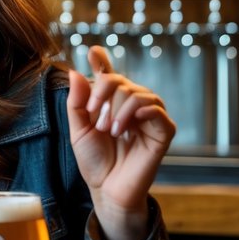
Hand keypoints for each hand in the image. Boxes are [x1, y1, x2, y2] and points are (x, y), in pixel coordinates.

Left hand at [66, 46, 175, 239]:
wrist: (106, 189)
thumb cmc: (94, 160)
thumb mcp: (78, 129)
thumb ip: (77, 102)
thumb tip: (75, 71)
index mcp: (111, 103)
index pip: (108, 75)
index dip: (101, 60)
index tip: (92, 50)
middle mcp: (131, 105)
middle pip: (119, 81)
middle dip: (103, 96)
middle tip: (96, 121)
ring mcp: (149, 117)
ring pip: (137, 93)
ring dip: (118, 108)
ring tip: (109, 130)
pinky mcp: (163, 131)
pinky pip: (155, 109)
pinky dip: (137, 112)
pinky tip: (125, 127)